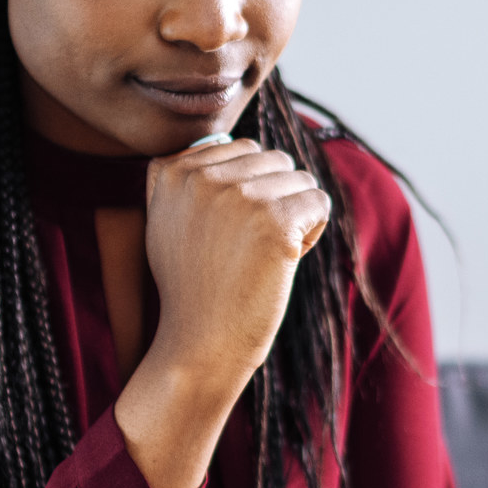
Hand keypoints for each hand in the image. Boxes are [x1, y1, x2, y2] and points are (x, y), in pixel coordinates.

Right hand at [115, 136, 330, 487]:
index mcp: (171, 171)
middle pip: (272, 159)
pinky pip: (318, 201)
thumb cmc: (193, 290)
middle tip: (250, 249)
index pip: (241, 148)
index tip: (228, 234)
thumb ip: (189, 180)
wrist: (199, 346)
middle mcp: (201, 176)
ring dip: (295, 215)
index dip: (248, 191)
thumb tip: (226, 141)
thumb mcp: (168, 223)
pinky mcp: (272, 221)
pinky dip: (313, 232)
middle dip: (275, 199)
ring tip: (265, 255)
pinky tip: (285, 261)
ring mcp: (237, 196)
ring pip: (300, 178)